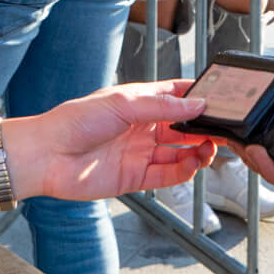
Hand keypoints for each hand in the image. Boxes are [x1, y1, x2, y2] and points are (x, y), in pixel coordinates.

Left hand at [1, 80, 217, 205]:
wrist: (48, 156)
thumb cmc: (76, 121)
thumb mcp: (122, 103)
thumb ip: (162, 107)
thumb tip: (196, 105)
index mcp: (138, 102)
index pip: (176, 96)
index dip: (198, 97)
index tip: (222, 99)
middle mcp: (142, 127)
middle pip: (182, 127)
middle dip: (204, 127)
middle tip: (225, 128)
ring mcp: (139, 153)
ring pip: (179, 152)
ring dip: (198, 150)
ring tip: (212, 147)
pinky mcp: (135, 177)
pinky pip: (167, 175)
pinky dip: (184, 171)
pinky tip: (194, 164)